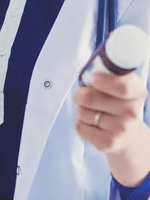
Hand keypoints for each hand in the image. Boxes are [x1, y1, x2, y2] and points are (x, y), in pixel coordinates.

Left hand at [74, 72, 149, 186]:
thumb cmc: (116, 106)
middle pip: (90, 97)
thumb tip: (89, 75)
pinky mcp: (109, 142)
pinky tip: (93, 126)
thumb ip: (107, 76)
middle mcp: (133, 111)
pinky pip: (80, 127)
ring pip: (82, 112)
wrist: (129, 138)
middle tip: (83, 97)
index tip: (92, 78)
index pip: (122, 87)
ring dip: (81, 111)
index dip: (103, 81)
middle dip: (80, 95)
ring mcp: (122, 128)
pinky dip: (80, 125)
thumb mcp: (118, 87)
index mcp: (137, 92)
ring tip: (93, 114)